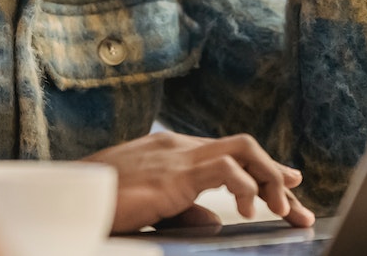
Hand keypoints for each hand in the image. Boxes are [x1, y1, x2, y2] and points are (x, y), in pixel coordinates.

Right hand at [84, 131, 314, 233]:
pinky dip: (246, 188)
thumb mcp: (153, 209)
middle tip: (297, 207)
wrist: (69, 200)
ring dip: (270, 180)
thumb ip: (186, 210)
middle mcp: (178, 147)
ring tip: (283, 211)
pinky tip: (250, 211)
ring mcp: (176, 156)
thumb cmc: (101, 205)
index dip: (263, 170)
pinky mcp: (174, 173)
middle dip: (276, 175)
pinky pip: (225, 169)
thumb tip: (217, 221)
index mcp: (173, 153)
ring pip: (243, 150)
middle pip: (243, 147)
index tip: (291, 184)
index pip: (228, 153)